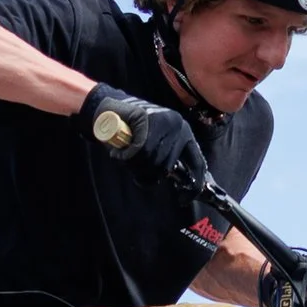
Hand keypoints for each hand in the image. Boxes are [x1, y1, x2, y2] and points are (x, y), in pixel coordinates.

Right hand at [78, 82, 205, 198]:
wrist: (109, 110)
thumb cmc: (132, 132)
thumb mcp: (157, 143)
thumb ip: (168, 158)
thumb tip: (178, 181)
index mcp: (184, 132)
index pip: (197, 161)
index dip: (193, 182)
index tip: (185, 196)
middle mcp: (178, 126)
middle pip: (166, 167)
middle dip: (148, 171)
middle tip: (135, 164)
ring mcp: (163, 122)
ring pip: (152, 161)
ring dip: (135, 164)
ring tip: (127, 154)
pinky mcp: (145, 120)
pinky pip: (138, 152)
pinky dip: (126, 156)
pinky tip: (121, 150)